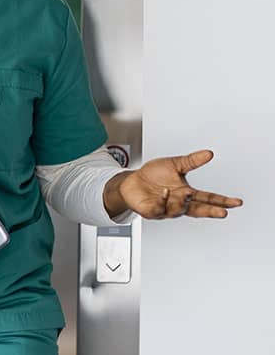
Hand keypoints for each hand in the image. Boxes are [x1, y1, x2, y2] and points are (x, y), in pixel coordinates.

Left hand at [105, 150, 242, 219]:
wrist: (130, 182)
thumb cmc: (152, 176)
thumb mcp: (174, 165)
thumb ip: (191, 161)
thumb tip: (209, 153)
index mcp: (186, 193)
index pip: (208, 198)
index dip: (222, 201)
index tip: (236, 202)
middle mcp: (178, 203)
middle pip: (198, 210)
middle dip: (211, 211)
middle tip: (222, 212)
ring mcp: (166, 209)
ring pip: (179, 209)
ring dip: (181, 201)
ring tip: (179, 191)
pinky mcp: (152, 211)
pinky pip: (160, 209)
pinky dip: (163, 202)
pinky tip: (164, 194)